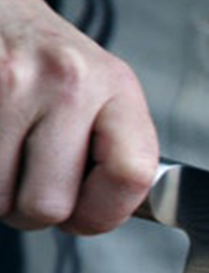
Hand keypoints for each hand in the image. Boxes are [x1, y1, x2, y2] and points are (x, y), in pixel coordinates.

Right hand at [0, 0, 158, 233]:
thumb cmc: (44, 57)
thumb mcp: (98, 89)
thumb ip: (111, 149)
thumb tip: (101, 216)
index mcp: (115, 85)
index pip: (132, 175)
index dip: (104, 213)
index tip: (85, 215)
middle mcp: (68, 81)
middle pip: (49, 204)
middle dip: (31, 210)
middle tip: (27, 183)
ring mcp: (10, 83)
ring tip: (3, 156)